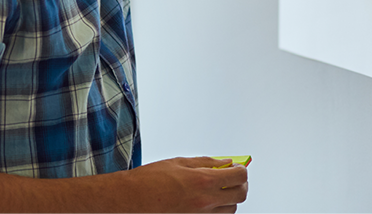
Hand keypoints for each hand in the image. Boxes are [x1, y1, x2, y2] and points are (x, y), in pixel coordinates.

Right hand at [130, 156, 248, 213]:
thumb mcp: (179, 162)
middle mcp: (205, 202)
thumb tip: (224, 162)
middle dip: (241, 185)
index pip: (238, 177)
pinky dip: (217, 210)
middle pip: (240, 196)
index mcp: (202, 181)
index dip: (242, 170)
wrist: (130, 200)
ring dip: (229, 199)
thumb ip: (205, 162)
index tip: (239, 167)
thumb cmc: (149, 180)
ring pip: (230, 210)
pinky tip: (208, 202)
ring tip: (218, 190)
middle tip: (234, 177)